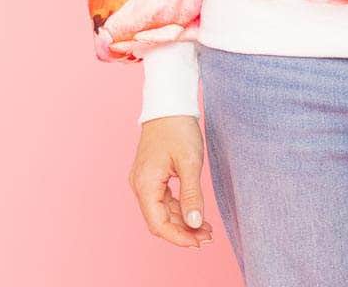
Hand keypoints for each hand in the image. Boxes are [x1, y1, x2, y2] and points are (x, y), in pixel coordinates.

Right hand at [128, 115, 213, 248]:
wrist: (169, 103)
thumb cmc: (178, 128)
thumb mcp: (190, 162)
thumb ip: (192, 194)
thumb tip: (194, 223)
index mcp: (145, 184)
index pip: (158, 224)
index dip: (178, 237)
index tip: (198, 242)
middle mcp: (140, 185)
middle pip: (159, 220)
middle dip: (182, 231)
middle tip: (207, 237)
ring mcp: (144, 181)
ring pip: (162, 211)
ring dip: (182, 222)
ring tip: (205, 229)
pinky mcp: (151, 176)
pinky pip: (163, 200)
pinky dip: (179, 209)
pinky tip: (194, 214)